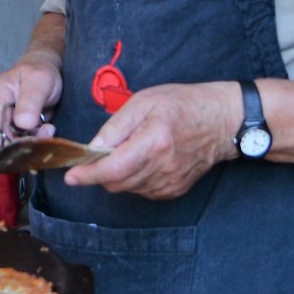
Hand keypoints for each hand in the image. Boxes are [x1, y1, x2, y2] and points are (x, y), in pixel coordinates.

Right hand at [0, 57, 60, 137]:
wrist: (43, 71)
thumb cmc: (40, 73)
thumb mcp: (39, 82)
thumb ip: (30, 103)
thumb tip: (23, 124)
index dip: (10, 139)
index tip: (34, 139)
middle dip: (22, 141)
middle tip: (46, 131)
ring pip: (6, 144)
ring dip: (28, 142)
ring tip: (45, 128)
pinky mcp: (4, 127)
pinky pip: (13, 143)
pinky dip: (28, 141)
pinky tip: (40, 130)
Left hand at [66, 80, 241, 198]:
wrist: (223, 121)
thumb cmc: (184, 105)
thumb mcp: (144, 102)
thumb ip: (116, 126)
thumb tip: (93, 147)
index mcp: (154, 142)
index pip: (113, 169)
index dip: (88, 175)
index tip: (71, 176)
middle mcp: (163, 167)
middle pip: (116, 182)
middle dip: (99, 172)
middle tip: (97, 154)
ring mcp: (171, 182)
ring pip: (127, 188)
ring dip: (116, 175)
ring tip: (126, 151)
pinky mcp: (175, 189)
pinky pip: (142, 191)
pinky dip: (133, 179)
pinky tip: (140, 160)